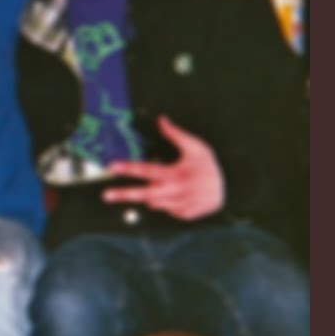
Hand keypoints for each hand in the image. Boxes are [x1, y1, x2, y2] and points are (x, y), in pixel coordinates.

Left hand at [103, 116, 224, 220]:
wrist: (228, 191)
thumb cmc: (209, 167)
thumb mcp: (196, 147)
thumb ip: (176, 135)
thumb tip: (161, 120)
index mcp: (176, 173)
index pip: (147, 170)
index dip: (128, 168)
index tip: (112, 166)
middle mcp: (174, 192)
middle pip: (143, 194)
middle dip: (123, 194)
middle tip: (106, 195)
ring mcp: (178, 206)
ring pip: (153, 203)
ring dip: (149, 195)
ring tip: (162, 185)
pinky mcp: (181, 215)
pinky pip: (165, 209)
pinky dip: (165, 201)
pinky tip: (175, 194)